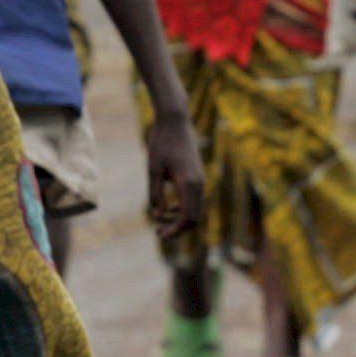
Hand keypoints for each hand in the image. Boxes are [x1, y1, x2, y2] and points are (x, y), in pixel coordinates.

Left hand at [141, 109, 203, 239]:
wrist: (175, 121)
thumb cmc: (161, 143)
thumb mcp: (153, 170)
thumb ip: (155, 195)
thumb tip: (158, 216)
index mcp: (188, 183)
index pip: (186, 218)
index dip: (174, 231)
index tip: (159, 235)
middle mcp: (199, 184)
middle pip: (194, 218)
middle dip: (177, 229)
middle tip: (158, 232)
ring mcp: (201, 180)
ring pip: (196, 210)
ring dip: (180, 220)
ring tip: (161, 222)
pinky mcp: (199, 177)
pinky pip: (195, 200)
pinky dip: (184, 209)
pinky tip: (169, 209)